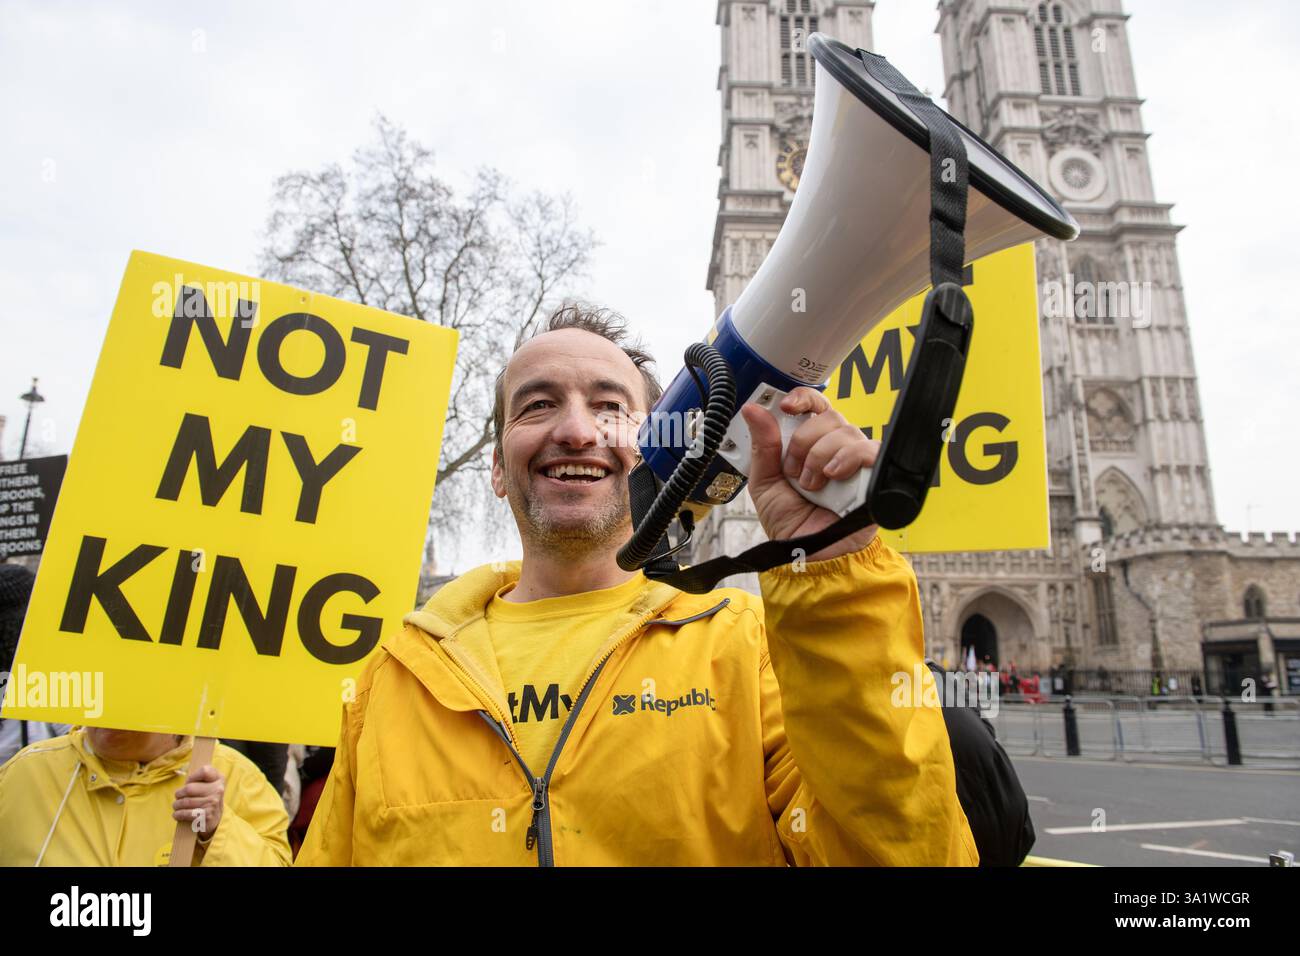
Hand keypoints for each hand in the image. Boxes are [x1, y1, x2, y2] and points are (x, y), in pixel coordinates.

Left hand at [173, 764, 223, 839]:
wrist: (216, 817)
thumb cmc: (206, 796)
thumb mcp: (208, 782)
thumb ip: (200, 776)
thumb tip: (187, 782)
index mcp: (219, 778)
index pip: (204, 771)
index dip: (192, 777)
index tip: (188, 782)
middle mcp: (218, 789)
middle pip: (189, 788)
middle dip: (179, 794)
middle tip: (178, 797)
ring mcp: (213, 803)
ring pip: (186, 802)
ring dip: (177, 805)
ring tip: (176, 806)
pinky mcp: (207, 815)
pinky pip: (187, 813)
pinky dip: (178, 814)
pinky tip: (177, 814)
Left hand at [741, 386, 878, 561]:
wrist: (808, 556)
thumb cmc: (791, 524)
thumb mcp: (765, 483)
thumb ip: (762, 446)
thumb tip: (752, 410)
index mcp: (811, 444)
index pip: (815, 405)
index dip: (803, 398)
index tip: (786, 406)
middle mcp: (836, 448)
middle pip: (829, 415)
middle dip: (804, 440)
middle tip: (794, 471)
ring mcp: (857, 461)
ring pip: (845, 430)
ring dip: (820, 457)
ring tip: (811, 486)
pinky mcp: (875, 476)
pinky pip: (869, 449)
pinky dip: (847, 458)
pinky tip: (833, 475)